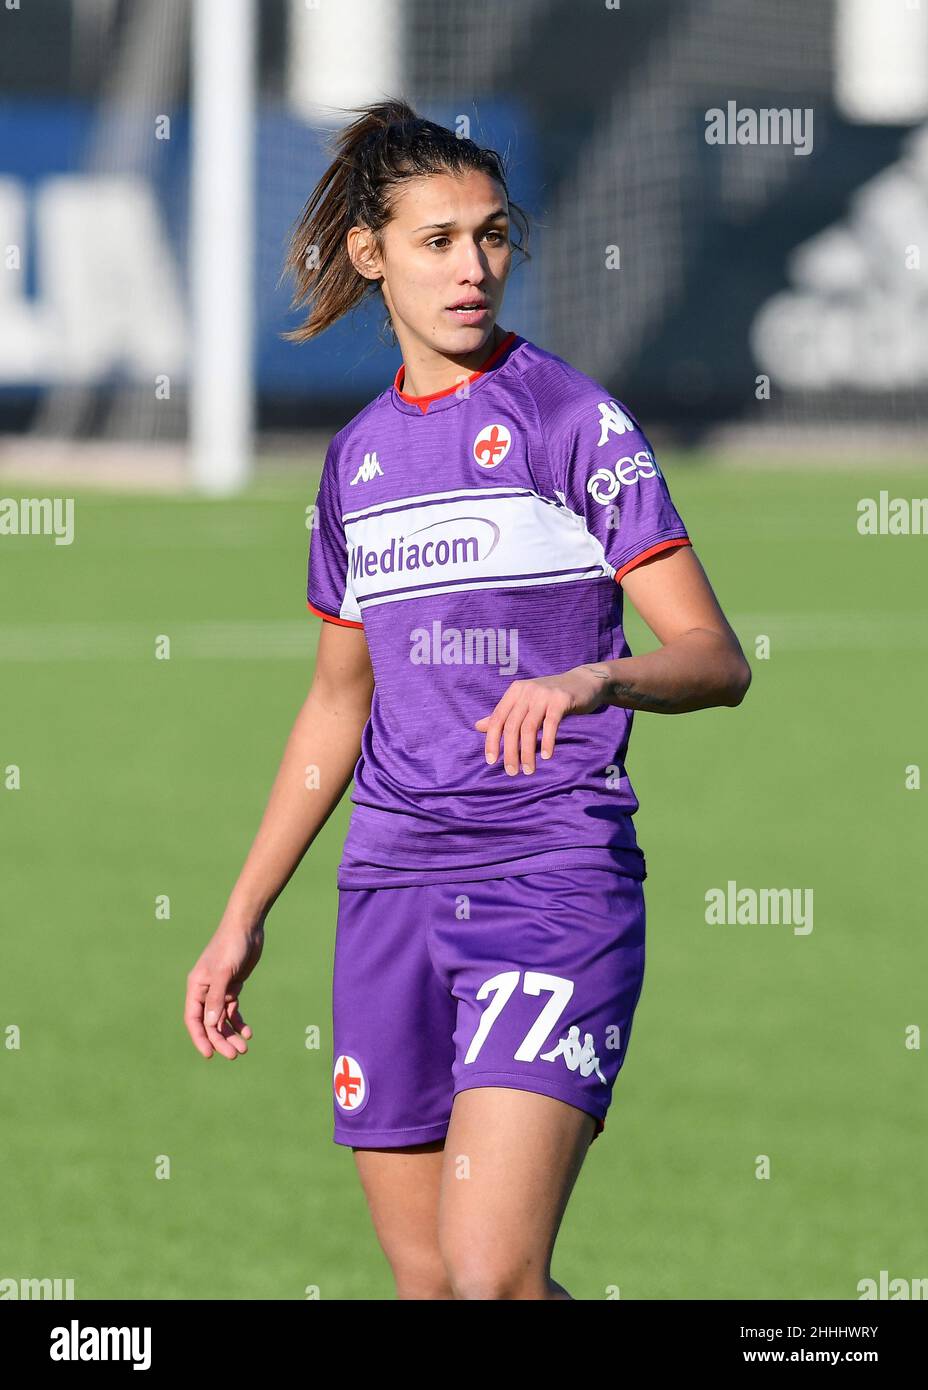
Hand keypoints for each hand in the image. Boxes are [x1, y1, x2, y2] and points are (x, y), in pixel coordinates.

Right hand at [184, 915, 263, 1059]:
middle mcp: (205, 991)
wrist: (247, 927)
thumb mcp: (224, 973)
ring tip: (244, 1048)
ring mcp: (220, 990)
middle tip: (235, 1055)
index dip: (200, 1038)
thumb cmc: (231, 946)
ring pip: (222, 1019)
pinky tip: (248, 1032)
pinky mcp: (233, 987)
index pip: (194, 1019)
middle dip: (221, 1040)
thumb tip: (212, 1025)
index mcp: (196, 987)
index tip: (210, 1055)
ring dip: (231, 1034)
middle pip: (210, 1023)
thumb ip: (217, 999)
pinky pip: (233, 1010)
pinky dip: (239, 1022)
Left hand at [474, 665, 610, 774]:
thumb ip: (504, 714)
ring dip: (527, 752)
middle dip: (510, 752)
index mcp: (514, 691)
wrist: (583, 682)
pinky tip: (546, 756)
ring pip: (529, 728)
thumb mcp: (525, 702)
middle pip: (512, 726)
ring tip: (529, 770)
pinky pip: (551, 724)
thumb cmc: (551, 696)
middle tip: (512, 772)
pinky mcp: (561, 700)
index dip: (492, 741)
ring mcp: (544, 694)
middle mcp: (526, 690)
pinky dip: (547, 742)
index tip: (491, 761)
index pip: (497, 719)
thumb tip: (478, 726)